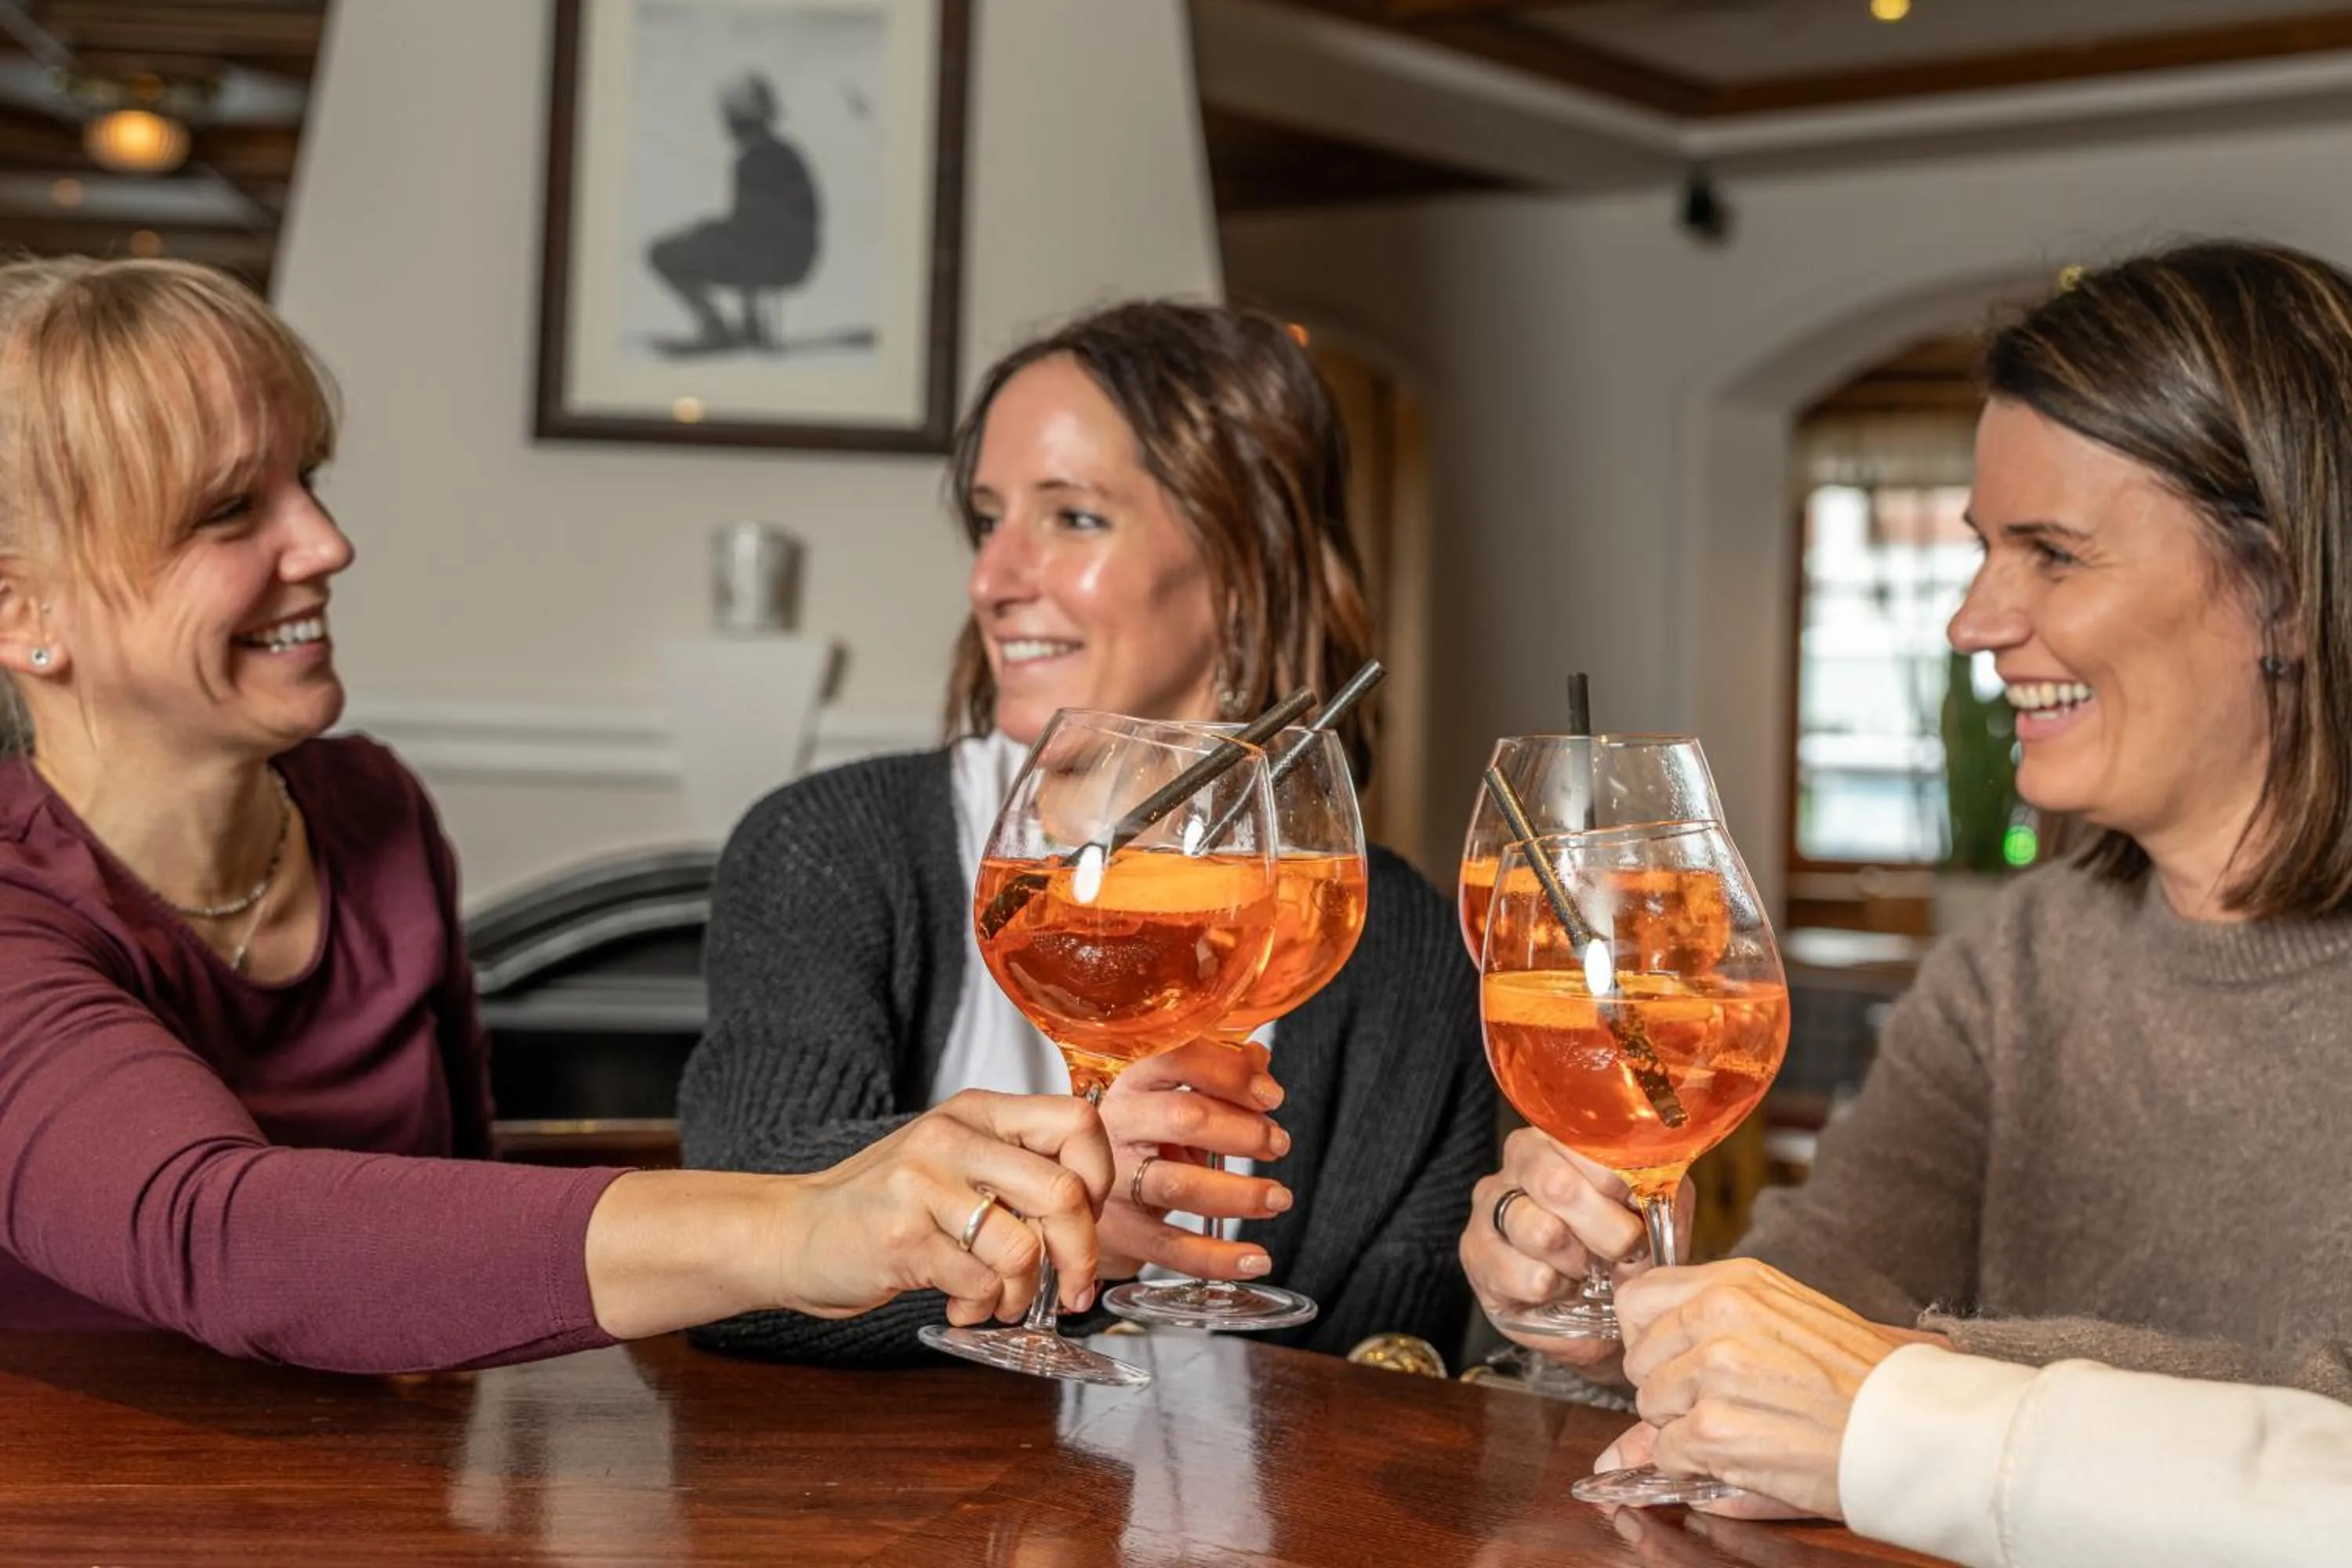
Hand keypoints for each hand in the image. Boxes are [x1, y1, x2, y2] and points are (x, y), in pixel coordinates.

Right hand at [769, 1089, 1114, 1326]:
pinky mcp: (901, 1237)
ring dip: (1025, 1293)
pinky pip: (980, 1284)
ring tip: (1002, 1301)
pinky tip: (962, 1306)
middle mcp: (953, 1138)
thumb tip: (1094, 1214)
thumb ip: (1017, 1170)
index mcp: (978, 1112)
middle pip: (1064, 1192)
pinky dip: (983, 1309)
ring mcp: (923, 1185)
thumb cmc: (887, 1203)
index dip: (1101, 1177)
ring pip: (1025, 1248)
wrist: (794, 1232)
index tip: (1088, 1218)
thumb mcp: (956, 1161)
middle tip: (1071, 1288)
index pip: (1078, 1121)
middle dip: (1081, 1256)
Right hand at [1096, 1037, 1293, 1280]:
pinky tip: (1255, 1259)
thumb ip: (1215, 1076)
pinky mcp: (1115, 1230)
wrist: (1082, 1195)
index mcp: (1133, 1083)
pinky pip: (1170, 1246)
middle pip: (1183, 1117)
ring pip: (1179, 1184)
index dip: (1230, 1075)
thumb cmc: (1138, 1140)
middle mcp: (1116, 1125)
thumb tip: (1257, 1056)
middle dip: (1243, 1131)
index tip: (1271, 1096)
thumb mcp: (1170, 1100)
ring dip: (1239, 1192)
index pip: (1178, 1061)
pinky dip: (1218, 1257)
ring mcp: (1110, 1179)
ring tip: (1277, 1197)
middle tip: (1278, 1144)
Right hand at [1457, 1126, 1691, 1374]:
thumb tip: (1655, 1188)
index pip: (1587, 1141)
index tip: (1637, 1207)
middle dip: (1608, 1231)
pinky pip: (1528, 1276)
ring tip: (1588, 1269)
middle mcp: (1521, 1158)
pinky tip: (1560, 1286)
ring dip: (1580, 1262)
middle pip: (1559, 1185)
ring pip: (1541, 1232)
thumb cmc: (1624, 1250)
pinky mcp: (1476, 1250)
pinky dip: (1557, 1290)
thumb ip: (1663, 1194)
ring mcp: (1491, 1202)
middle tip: (1625, 1250)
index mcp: (1567, 1135)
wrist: (1597, 1311)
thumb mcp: (1657, 1215)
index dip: (1620, 1181)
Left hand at [1606, 1258, 1946, 1517]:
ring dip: (1685, 1429)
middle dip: (1668, 1389)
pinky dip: (1696, 1465)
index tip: (1678, 1359)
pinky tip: (1746, 1454)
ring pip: (1649, 1408)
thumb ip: (1706, 1344)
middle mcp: (1717, 1315)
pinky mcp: (1714, 1427)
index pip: (1637, 1299)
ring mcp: (1713, 1370)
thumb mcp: (1788, 1330)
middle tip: (1725, 1402)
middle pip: (1638, 1360)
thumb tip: (1628, 1403)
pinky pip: (1668, 1453)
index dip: (1650, 1338)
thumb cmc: (1863, 1381)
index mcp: (1735, 1282)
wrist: (1916, 1429)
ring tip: (1747, 1426)